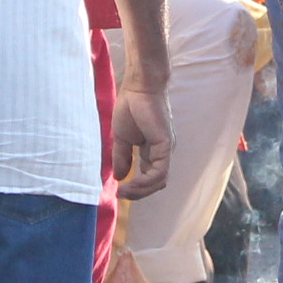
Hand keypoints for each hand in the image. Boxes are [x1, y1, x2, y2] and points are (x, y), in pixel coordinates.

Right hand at [110, 83, 172, 200]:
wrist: (138, 87)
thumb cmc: (131, 106)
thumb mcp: (122, 138)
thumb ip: (122, 157)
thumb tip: (119, 177)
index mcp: (153, 151)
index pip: (148, 177)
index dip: (134, 187)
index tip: (117, 191)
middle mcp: (162, 153)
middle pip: (155, 183)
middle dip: (137, 193)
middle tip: (119, 194)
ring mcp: (166, 150)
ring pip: (159, 182)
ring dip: (140, 191)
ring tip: (123, 191)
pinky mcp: (165, 146)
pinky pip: (159, 172)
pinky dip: (145, 182)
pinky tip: (130, 183)